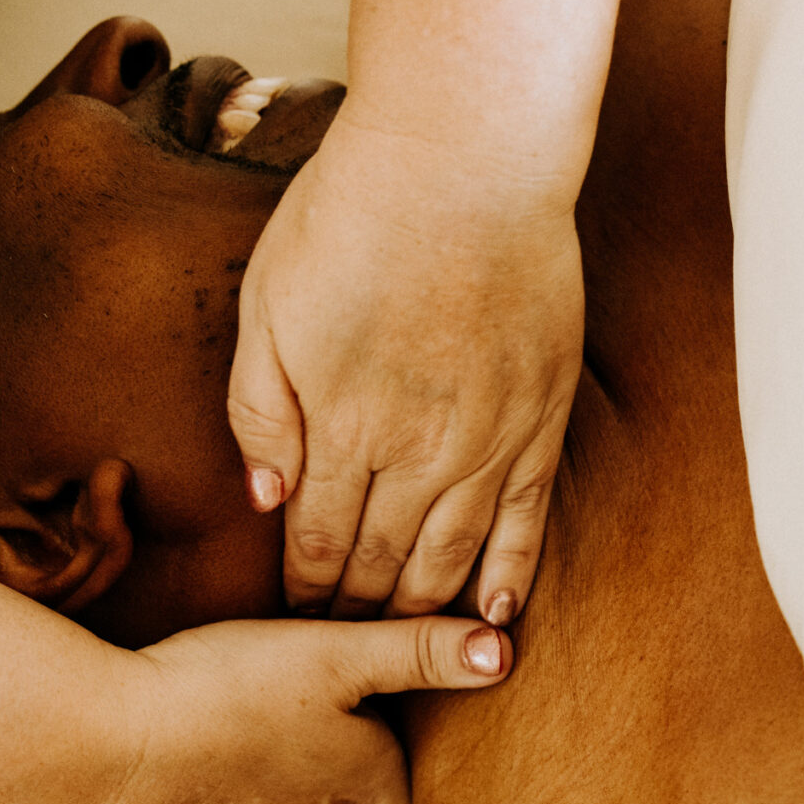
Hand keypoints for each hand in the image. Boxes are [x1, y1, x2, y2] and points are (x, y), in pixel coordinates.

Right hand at [101, 613, 510, 803]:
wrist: (110, 740)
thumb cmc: (231, 693)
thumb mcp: (337, 656)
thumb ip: (418, 651)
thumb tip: (503, 654)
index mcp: (366, 782)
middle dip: (400, 789)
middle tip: (430, 772)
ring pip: (318, 796)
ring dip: (335, 775)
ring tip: (350, 744)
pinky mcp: (209, 799)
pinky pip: (262, 784)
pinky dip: (275, 763)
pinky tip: (261, 733)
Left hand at [230, 114, 581, 622]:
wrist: (465, 156)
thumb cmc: (353, 213)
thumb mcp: (268, 303)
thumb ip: (260, 409)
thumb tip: (267, 498)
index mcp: (342, 426)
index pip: (319, 540)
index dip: (306, 589)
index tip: (295, 622)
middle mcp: (419, 452)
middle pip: (383, 562)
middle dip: (357, 613)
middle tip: (343, 647)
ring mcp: (490, 441)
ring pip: (454, 556)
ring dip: (427, 609)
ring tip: (408, 646)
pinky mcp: (543, 417)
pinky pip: (529, 520)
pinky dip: (513, 574)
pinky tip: (500, 614)